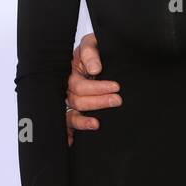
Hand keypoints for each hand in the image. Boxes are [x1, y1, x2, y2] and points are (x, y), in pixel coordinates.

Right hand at [64, 30, 118, 146]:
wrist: (107, 53)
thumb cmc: (98, 48)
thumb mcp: (93, 43)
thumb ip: (91, 52)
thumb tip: (94, 69)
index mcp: (72, 71)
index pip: (79, 84)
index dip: (97, 88)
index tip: (116, 87)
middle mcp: (69, 87)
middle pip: (77, 100)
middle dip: (98, 102)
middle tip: (117, 100)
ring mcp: (71, 100)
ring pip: (72, 115)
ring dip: (84, 120)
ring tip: (98, 124)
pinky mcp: (75, 112)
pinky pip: (67, 125)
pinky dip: (68, 134)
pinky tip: (72, 142)